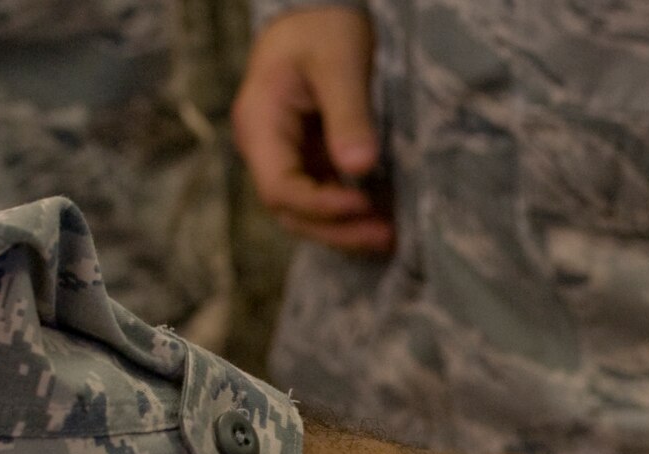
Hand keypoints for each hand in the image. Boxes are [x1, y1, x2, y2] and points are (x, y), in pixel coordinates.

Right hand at [232, 5, 392, 253]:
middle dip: (336, 229)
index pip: (279, 187)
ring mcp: (285, 157)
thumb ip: (349, 115)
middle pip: (290, 210)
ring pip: (306, 212)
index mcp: (259, 124)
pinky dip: (351, 212)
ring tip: (389, 235)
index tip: (363, 204)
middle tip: (385, 236)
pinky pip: (323, 196)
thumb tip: (360, 168)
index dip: (320, 206)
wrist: (316, 11)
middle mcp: (264, 148)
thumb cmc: (323, 27)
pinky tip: (383, 217)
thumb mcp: (340, 62)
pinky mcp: (307, 159)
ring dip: (345, 229)